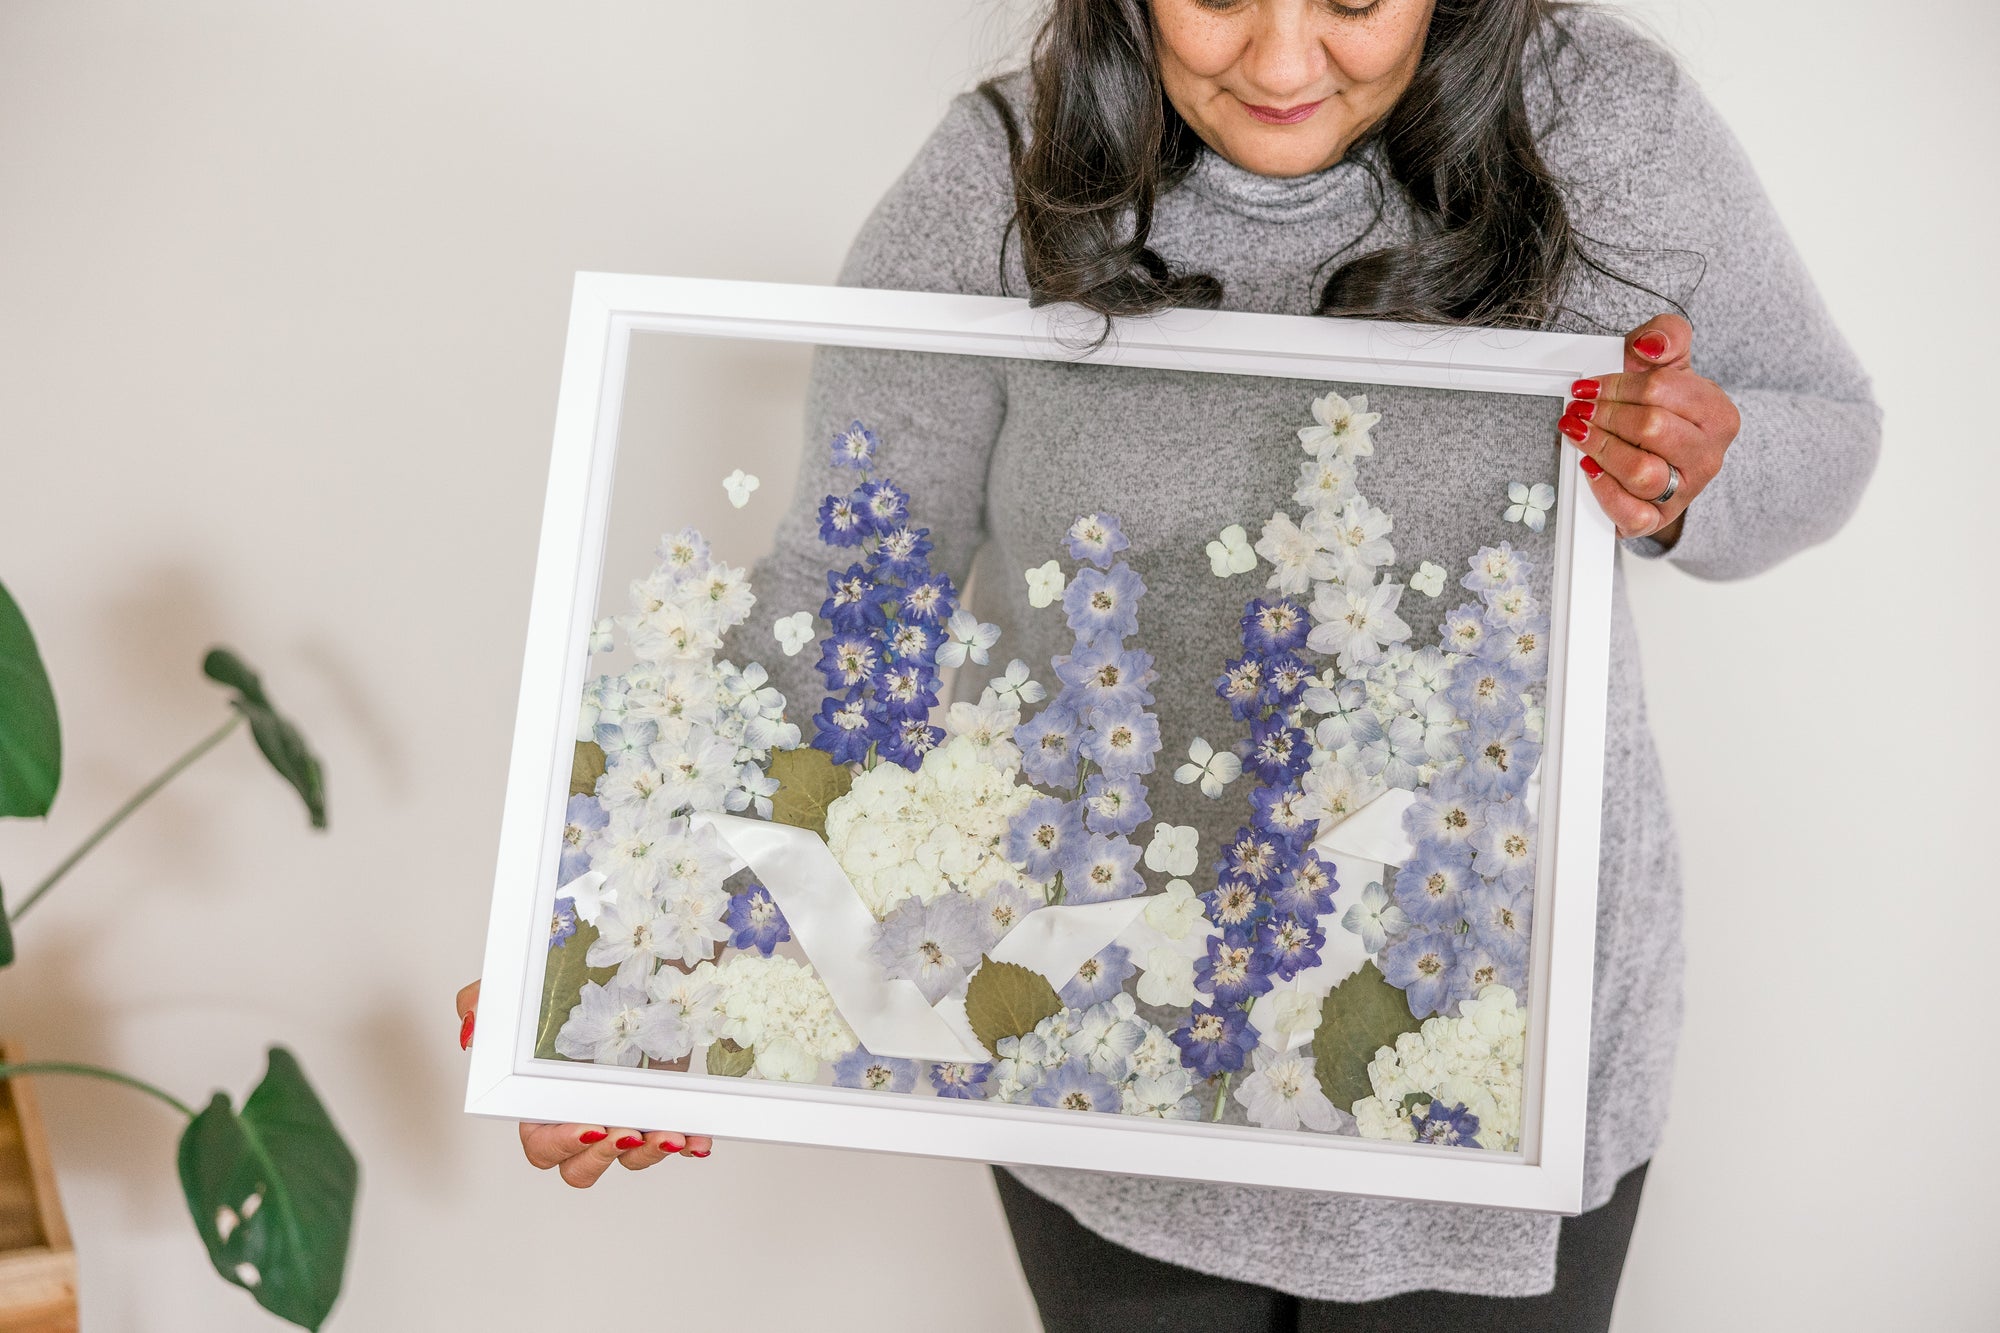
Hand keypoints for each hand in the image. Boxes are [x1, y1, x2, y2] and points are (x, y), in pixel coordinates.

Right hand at [456, 980, 712, 1185]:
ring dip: (651, 1153)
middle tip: (627, 1132)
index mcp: (541, 1103)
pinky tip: (700, 1139)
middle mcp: (582, 1114)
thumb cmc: (559, 976)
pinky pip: (678, 1134)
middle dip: (604, 1156)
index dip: (563, 1144)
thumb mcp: (516, 983)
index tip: (590, 1125)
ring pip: (632, 1158)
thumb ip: (483, 1002)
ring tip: (669, 1134)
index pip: (542, 1147)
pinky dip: (691, 1140)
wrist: (624, 950)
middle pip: (583, 1166)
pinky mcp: (663, 1100)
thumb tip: (473, 1032)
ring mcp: (625, 1111)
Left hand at [1563, 314, 1740, 545]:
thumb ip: (1667, 335)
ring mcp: (1687, 490)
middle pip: (1650, 428)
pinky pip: (1634, 515)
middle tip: (1578, 411)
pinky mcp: (1660, 519)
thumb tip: (1651, 345)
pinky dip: (1606, 493)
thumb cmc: (1661, 406)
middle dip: (1604, 416)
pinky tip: (1590, 471)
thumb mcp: (1668, 361)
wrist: (1660, 453)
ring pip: (1641, 472)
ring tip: (1580, 435)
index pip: (1660, 390)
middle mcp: (1709, 455)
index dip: (1614, 386)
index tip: (1587, 387)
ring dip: (1600, 450)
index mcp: (1717, 413)